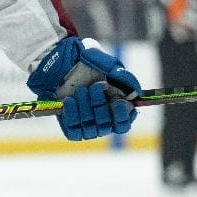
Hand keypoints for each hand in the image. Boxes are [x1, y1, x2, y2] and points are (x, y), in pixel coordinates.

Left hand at [26, 37, 140, 140]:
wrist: (62, 63)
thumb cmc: (87, 64)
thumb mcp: (107, 65)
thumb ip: (124, 78)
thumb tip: (134, 93)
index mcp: (115, 107)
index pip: (123, 124)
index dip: (122, 116)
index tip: (118, 102)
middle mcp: (102, 119)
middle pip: (106, 126)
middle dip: (100, 105)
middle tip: (94, 87)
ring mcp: (86, 124)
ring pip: (90, 129)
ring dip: (85, 109)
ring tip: (80, 91)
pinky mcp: (70, 125)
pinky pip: (74, 132)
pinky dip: (72, 116)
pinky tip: (69, 101)